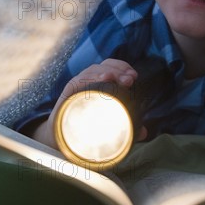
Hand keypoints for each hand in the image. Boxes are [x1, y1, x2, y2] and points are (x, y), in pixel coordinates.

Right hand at [33, 59, 149, 145]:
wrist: (61, 138)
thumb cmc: (87, 126)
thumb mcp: (108, 124)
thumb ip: (127, 126)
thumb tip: (144, 132)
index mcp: (99, 84)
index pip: (111, 67)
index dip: (123, 67)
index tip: (134, 76)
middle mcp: (88, 81)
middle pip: (104, 66)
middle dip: (119, 69)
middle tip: (130, 79)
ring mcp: (77, 86)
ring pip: (91, 71)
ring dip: (105, 72)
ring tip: (114, 78)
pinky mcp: (67, 94)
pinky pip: (78, 82)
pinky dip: (90, 79)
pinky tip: (101, 80)